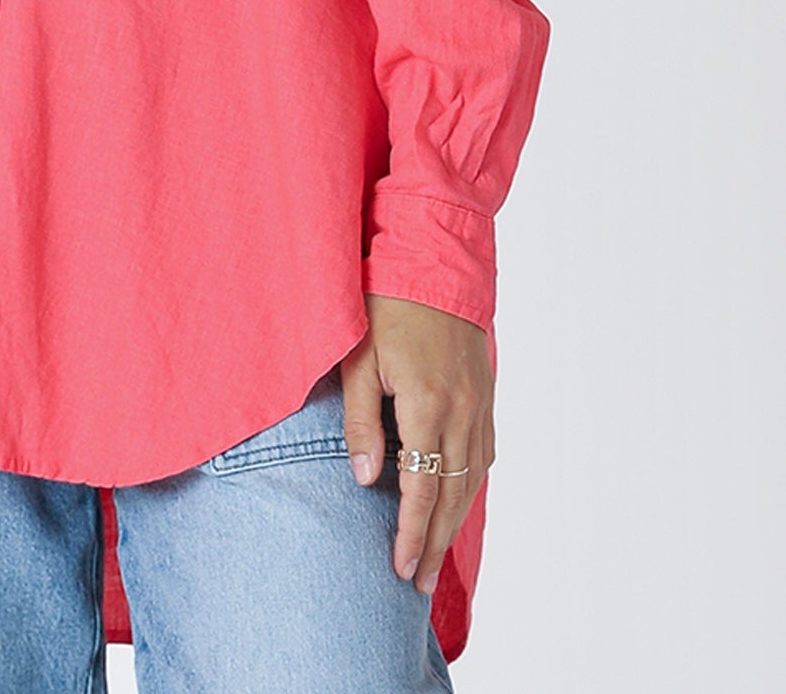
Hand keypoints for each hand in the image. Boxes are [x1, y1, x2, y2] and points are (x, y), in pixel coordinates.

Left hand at [340, 292, 493, 596]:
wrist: (432, 257)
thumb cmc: (386, 304)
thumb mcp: (359, 359)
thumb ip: (361, 422)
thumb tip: (365, 480)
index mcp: (428, 405)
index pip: (421, 489)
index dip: (410, 534)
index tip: (400, 570)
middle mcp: (462, 410)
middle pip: (451, 495)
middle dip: (434, 543)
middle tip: (418, 585)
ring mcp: (479, 402)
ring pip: (472, 479)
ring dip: (454, 522)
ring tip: (436, 557)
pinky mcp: (485, 392)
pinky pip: (483, 453)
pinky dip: (471, 486)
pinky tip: (458, 502)